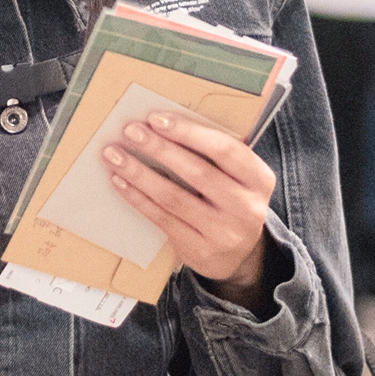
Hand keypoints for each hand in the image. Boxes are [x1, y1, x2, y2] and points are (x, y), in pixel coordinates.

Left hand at [103, 113, 276, 304]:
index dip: (189, 132)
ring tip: (115, 155)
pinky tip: (120, 182)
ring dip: (139, 173)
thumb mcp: (239, 178)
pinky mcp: (199, 250)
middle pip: (197, 172)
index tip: (156, 118)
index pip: (225, 150)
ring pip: (173, 197)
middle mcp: (246, 207)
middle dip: (159, 148)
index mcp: (260, 180)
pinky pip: (161, 219)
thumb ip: (217, 153)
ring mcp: (223, 233)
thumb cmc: (231, 201)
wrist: (238, 256)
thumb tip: (166, 123)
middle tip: (130, 131)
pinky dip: (138, 198)